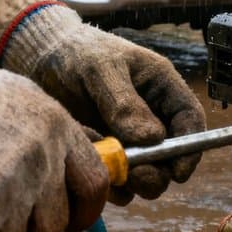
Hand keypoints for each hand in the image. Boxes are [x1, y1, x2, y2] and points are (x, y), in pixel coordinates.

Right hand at [0, 46, 107, 231]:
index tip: (72, 220)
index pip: (93, 184)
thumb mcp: (16, 99)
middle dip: (29, 225)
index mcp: (56, 127)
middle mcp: (40, 160)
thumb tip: (62, 174)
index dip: (84, 209)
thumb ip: (46, 138)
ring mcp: (8, 194)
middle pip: (53, 221)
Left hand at [1, 6, 205, 203]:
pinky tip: (84, 154)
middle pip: (170, 158)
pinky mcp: (107, 153)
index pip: (190, 121)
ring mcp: (129, 138)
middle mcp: (151, 116)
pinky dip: (102, 176)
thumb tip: (153, 138)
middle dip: (156, 173)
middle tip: (133, 175)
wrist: (40, 60)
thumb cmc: (77, 53)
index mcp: (161, 87)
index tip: (178, 172)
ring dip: (126, 177)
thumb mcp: (101, 70)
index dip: (191, 148)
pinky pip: (115, 178)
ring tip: (98, 157)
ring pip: (144, 175)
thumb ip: (125, 103)